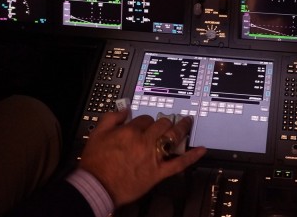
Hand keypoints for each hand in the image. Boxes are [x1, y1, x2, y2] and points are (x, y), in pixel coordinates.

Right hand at [78, 109, 206, 207]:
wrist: (96, 187)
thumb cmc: (96, 163)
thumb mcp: (97, 134)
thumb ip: (111, 118)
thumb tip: (125, 110)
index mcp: (130, 131)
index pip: (145, 119)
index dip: (145, 121)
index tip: (145, 125)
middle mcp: (144, 142)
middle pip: (162, 125)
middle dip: (166, 122)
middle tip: (169, 121)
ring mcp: (153, 157)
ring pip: (173, 138)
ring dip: (183, 128)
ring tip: (189, 122)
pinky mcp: (158, 173)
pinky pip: (179, 163)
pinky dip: (192, 156)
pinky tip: (201, 150)